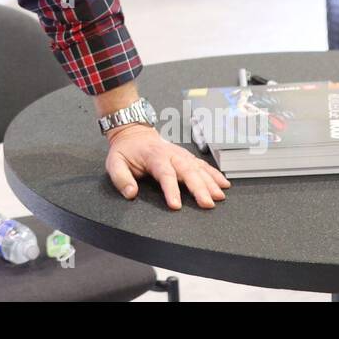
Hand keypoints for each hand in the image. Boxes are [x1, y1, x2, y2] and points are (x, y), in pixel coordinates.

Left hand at [104, 124, 230, 209]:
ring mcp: (180, 154)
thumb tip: (131, 193)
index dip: (171, 189)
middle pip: (187, 170)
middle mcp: (171, 154)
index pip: (165, 173)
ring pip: (198, 168)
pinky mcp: (186, 157)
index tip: (176, 205)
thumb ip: (121, 178)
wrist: (134, 133)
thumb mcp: (114, 162)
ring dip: (210, 182)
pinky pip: (202, 165)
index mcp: (153, 156)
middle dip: (199, 187)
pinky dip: (214, 174)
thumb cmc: (125, 151)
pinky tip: (224, 184)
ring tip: (219, 196)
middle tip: (207, 203)